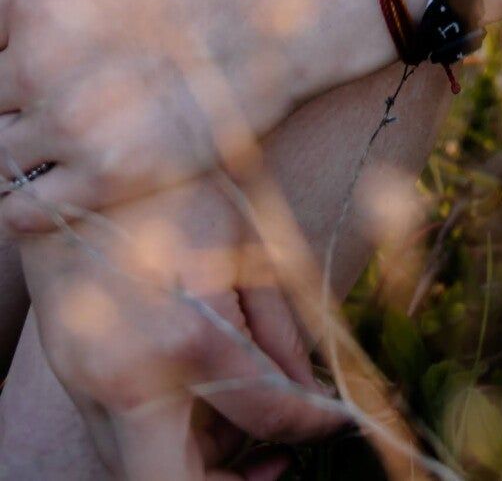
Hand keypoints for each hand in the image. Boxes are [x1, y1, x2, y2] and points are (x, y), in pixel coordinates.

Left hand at [0, 0, 323, 234]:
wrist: (285, 7)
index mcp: (31, 0)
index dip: (7, 41)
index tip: (41, 46)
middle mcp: (38, 67)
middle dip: (10, 92)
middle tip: (55, 83)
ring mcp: (71, 130)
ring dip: (13, 144)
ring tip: (55, 128)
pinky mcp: (107, 179)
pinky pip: (19, 212)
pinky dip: (17, 202)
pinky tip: (48, 175)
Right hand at [27, 175, 348, 478]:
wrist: (90, 153)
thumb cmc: (180, 185)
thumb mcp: (249, 246)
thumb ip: (282, 332)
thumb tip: (314, 395)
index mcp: (186, 336)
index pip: (264, 416)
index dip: (309, 426)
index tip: (332, 421)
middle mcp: (127, 378)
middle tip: (276, 464)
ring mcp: (87, 384)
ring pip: (139, 471)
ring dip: (196, 466)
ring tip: (246, 434)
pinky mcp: (70, 375)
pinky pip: (118, 436)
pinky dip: (162, 437)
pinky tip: (201, 406)